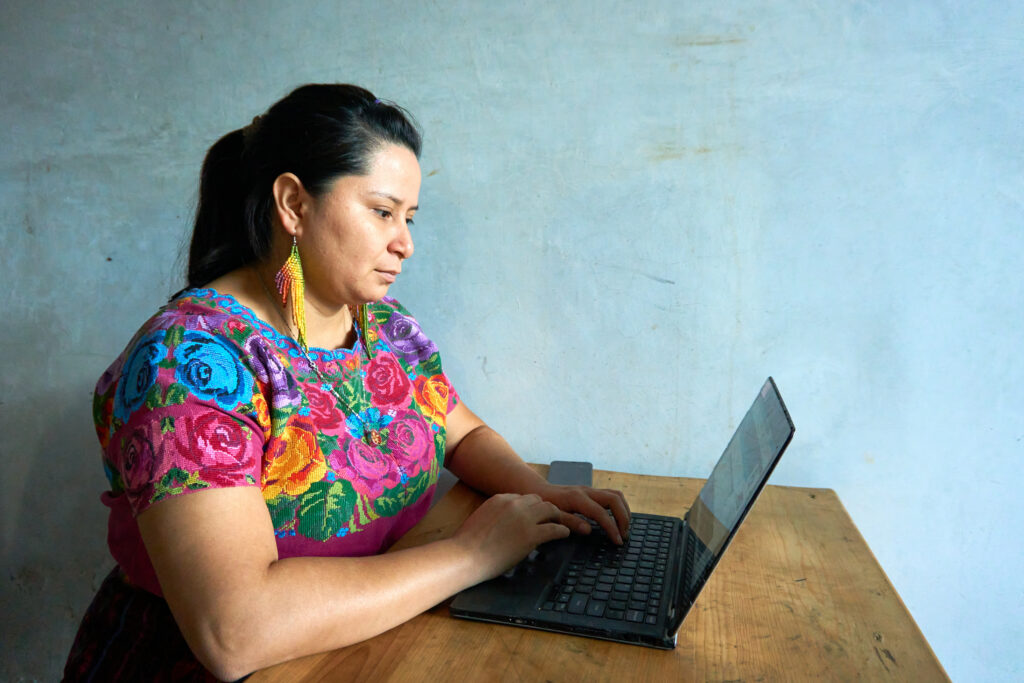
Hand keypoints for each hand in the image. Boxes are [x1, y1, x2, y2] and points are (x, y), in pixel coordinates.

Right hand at [450, 493, 570, 582]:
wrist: (465, 555)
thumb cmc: (466, 544)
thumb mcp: (480, 520)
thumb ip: (493, 517)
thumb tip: (500, 525)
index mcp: (500, 499)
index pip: (522, 498)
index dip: (529, 507)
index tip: (533, 514)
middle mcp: (514, 503)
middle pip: (538, 500)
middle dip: (544, 509)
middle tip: (550, 518)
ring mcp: (524, 518)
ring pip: (549, 510)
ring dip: (556, 516)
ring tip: (561, 523)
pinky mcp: (531, 535)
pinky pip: (554, 529)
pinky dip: (562, 531)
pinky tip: (565, 534)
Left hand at [537, 484, 630, 544]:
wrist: (538, 491)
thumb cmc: (544, 506)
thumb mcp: (553, 517)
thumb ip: (570, 522)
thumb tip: (588, 530)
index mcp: (577, 498)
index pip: (601, 513)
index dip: (612, 528)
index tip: (618, 541)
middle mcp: (586, 491)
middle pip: (614, 499)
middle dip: (623, 518)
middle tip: (624, 536)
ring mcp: (590, 490)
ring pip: (616, 495)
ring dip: (624, 511)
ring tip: (624, 529)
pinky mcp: (592, 492)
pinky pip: (612, 496)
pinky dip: (620, 507)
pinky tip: (619, 519)